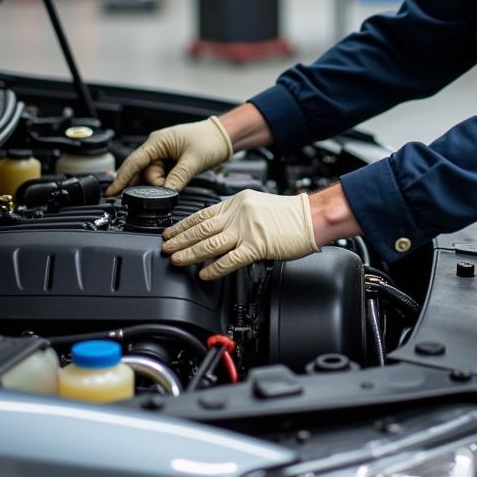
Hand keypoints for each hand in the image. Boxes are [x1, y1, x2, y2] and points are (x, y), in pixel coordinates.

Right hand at [105, 116, 232, 196]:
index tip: (111, 192)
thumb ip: (178, 178)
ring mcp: (163, 154)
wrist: (224, 136)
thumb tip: (165, 193)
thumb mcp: (193, 161)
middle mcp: (156, 147)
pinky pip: (161, 176)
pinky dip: (164, 183)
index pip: (134, 162)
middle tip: (166, 189)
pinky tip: (171, 185)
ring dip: (161, 184)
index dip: (121, 178)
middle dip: (152, 184)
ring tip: (177, 182)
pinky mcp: (170, 161)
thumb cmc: (210, 140)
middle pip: (143, 173)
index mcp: (157, 142)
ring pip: (152, 177)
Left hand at [162, 189, 318, 279]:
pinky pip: (230, 259)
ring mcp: (246, 230)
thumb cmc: (288, 214)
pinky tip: (204, 274)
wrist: (310, 216)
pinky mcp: (256, 246)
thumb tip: (216, 232)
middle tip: (165, 248)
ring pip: (210, 243)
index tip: (169, 233)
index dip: (182, 225)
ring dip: (190, 253)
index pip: (202, 214)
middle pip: (201, 228)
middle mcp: (238, 214)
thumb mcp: (255, 205)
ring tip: (177, 260)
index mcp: (236, 202)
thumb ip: (235, 217)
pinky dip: (214, 268)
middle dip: (179, 240)